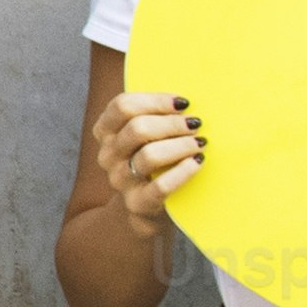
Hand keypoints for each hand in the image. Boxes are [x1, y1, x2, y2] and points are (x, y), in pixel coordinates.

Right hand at [89, 87, 205, 227]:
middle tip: (196, 124)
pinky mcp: (137, 203)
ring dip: (181, 145)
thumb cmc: (156, 160)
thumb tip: (186, 99)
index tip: (183, 103)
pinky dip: (183, 172)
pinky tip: (197, 162)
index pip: (122, 106)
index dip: (155, 101)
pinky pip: (160, 186)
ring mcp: (120, 180)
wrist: (149, 206)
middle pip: (137, 128)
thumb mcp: (148, 135)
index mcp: (106, 132)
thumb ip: (156, 114)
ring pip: (149, 155)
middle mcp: (108, 155)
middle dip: (172, 124)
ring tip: (201, 143)